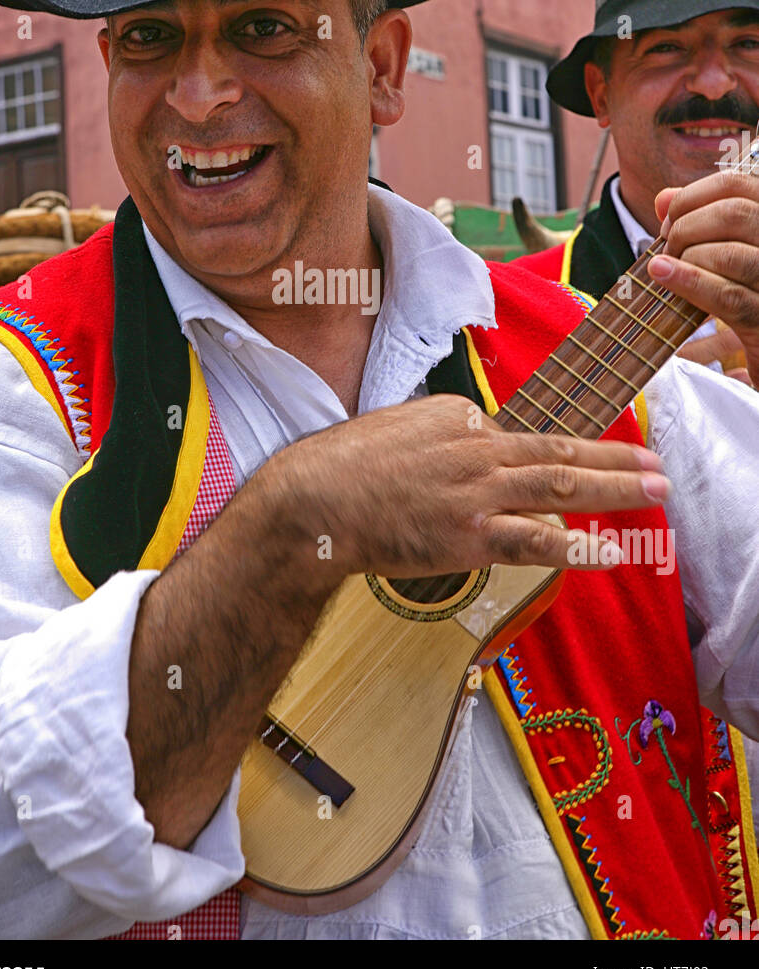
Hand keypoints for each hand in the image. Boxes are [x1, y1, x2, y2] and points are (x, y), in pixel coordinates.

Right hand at [265, 394, 668, 580]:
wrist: (312, 501)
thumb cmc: (344, 466)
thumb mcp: (398, 425)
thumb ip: (442, 434)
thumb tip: (471, 446)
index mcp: (461, 416)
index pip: (514, 436)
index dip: (537, 459)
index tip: (568, 466)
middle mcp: (478, 447)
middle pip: (559, 450)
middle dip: (615, 458)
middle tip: (656, 463)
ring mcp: (477, 491)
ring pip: (561, 486)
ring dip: (615, 488)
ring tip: (655, 490)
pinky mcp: (469, 535)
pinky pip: (535, 541)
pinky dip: (578, 547)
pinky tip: (611, 551)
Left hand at [648, 171, 758, 386]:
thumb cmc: (745, 294)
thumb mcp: (725, 251)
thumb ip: (698, 219)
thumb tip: (663, 199)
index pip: (737, 184)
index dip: (691, 196)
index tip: (668, 219)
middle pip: (733, 214)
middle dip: (684, 227)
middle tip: (666, 249)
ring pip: (729, 253)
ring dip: (686, 257)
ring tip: (665, 269)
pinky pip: (728, 296)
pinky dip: (688, 282)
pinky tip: (662, 276)